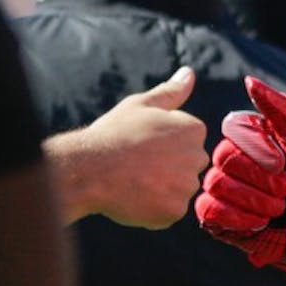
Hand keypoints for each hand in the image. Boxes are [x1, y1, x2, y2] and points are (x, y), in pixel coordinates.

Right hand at [46, 66, 208, 226]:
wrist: (88, 169)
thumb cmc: (113, 134)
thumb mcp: (141, 105)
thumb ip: (171, 92)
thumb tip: (189, 73)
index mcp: (193, 129)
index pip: (187, 143)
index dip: (162, 146)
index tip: (143, 145)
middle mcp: (197, 156)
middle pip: (186, 167)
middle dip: (167, 169)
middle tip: (137, 165)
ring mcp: (187, 185)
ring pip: (177, 191)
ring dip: (160, 190)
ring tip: (133, 181)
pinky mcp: (175, 210)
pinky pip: (168, 212)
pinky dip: (153, 210)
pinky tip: (133, 198)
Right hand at [195, 76, 285, 276]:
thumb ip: (279, 107)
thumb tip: (248, 81)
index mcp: (246, 136)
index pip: (233, 130)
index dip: (259, 149)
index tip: (284, 163)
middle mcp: (228, 158)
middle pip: (225, 158)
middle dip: (262, 178)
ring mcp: (218, 186)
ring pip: (217, 184)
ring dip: (256, 199)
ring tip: (279, 207)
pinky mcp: (213, 216)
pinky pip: (209, 210)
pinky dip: (240, 217)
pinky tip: (261, 222)